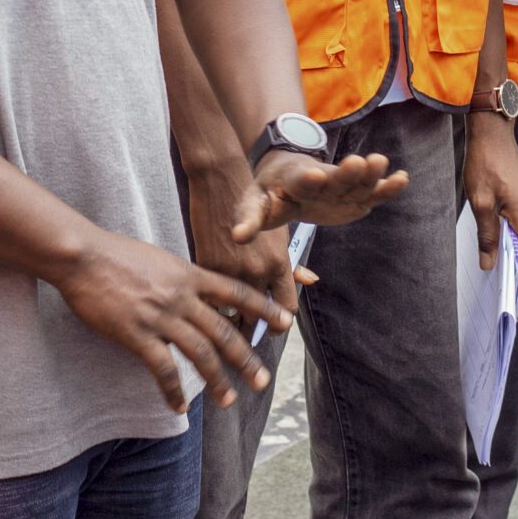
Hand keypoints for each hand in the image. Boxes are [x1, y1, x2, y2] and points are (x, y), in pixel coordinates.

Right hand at [53, 231, 290, 410]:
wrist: (83, 256)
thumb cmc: (115, 254)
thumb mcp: (160, 258)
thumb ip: (181, 276)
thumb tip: (194, 288)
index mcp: (190, 275)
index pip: (236, 293)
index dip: (263, 308)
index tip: (284, 323)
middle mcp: (182, 296)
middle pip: (225, 331)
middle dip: (247, 359)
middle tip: (263, 380)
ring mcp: (161, 316)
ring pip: (201, 353)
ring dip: (217, 381)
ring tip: (229, 400)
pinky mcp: (137, 333)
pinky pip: (163, 368)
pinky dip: (173, 391)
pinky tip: (179, 407)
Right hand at [183, 167, 299, 328]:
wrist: (220, 182)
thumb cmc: (253, 206)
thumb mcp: (278, 234)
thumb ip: (291, 263)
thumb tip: (311, 280)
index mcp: (278, 264)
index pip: (286, 310)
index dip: (278, 324)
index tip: (270, 328)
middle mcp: (257, 272)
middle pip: (257, 319)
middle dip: (251, 330)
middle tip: (244, 337)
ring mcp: (230, 271)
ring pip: (231, 314)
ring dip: (228, 321)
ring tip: (223, 328)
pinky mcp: (206, 267)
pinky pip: (209, 298)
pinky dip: (210, 304)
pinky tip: (206, 307)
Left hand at [233, 148, 405, 240]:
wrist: (288, 173)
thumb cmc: (270, 192)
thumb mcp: (254, 202)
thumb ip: (249, 219)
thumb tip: (237, 238)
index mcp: (294, 181)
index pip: (301, 181)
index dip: (307, 180)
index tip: (314, 175)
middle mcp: (321, 180)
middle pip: (334, 177)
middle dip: (345, 172)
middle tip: (357, 161)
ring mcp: (340, 186)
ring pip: (356, 181)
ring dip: (369, 174)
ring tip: (382, 163)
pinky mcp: (355, 196)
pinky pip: (373, 191)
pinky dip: (386, 187)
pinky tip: (402, 179)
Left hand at [461, 115, 517, 272]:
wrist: (494, 137)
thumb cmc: (485, 165)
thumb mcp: (480, 203)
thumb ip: (486, 236)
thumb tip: (489, 266)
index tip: (512, 299)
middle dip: (512, 264)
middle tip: (492, 279)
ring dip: (511, 246)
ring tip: (491, 254)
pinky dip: (514, 234)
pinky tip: (497, 233)